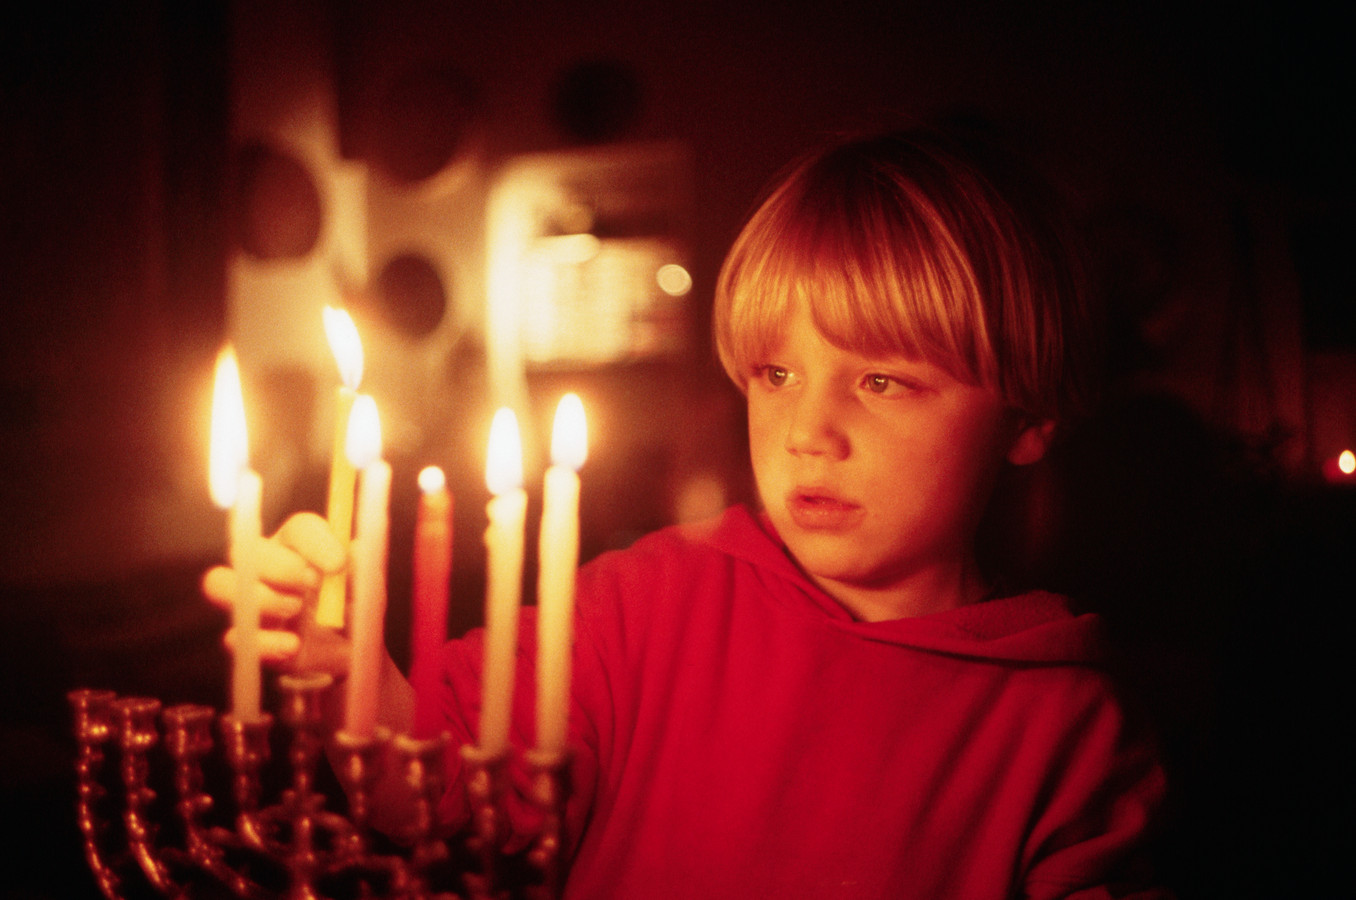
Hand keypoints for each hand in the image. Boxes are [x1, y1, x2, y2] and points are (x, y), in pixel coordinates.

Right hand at [201, 512, 349, 677]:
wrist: (350, 652)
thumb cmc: (353, 607)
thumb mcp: (366, 589)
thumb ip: (360, 570)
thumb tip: (354, 552)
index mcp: (300, 546)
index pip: (300, 529)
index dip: (316, 542)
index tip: (338, 563)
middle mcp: (267, 566)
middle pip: (245, 549)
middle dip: (278, 565)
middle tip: (311, 583)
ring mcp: (251, 601)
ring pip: (218, 583)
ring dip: (259, 596)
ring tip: (297, 608)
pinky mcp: (248, 638)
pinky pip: (234, 636)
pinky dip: (264, 642)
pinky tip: (293, 645)